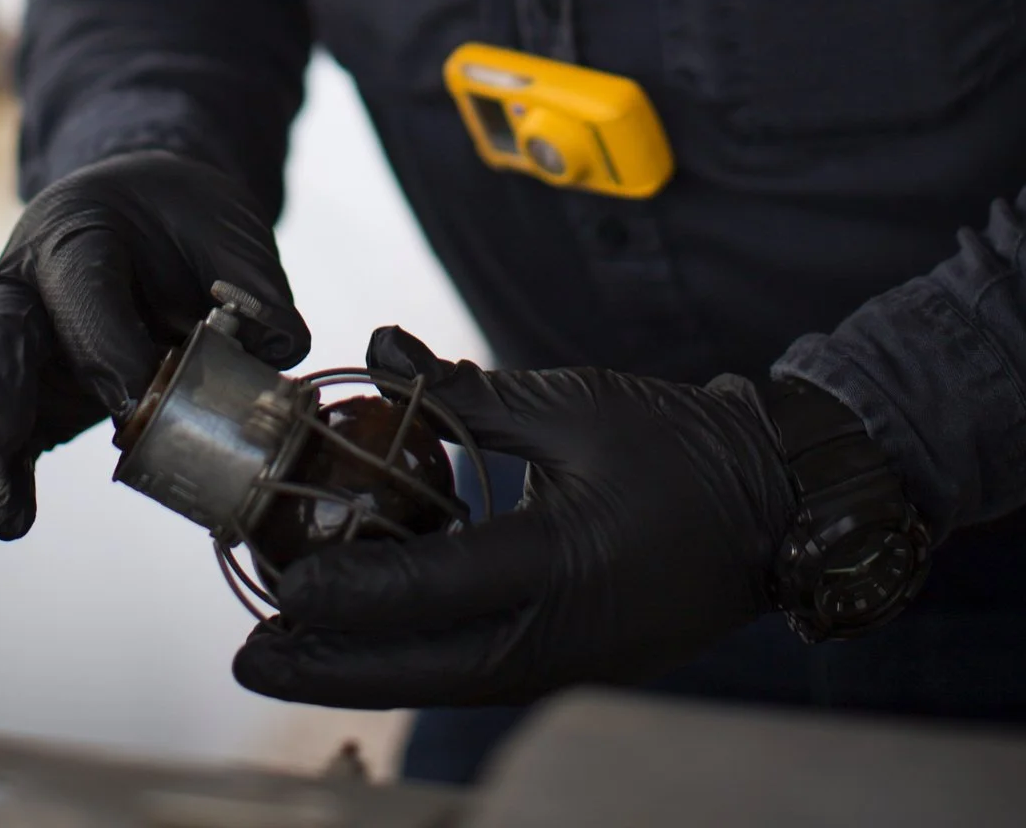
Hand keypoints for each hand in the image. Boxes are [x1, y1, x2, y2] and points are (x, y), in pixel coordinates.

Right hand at [0, 150, 307, 539]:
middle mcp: (29, 279)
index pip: (81, 286)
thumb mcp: (227, 232)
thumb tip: (279, 348)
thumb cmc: (189, 225)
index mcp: (79, 228)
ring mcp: (17, 336)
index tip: (135, 402)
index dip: (105, 344)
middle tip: (0, 432)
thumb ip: (254, 286)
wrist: (155, 218)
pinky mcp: (22, 388)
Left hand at [234, 327, 795, 707]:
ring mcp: (566, 662)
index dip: (346, 591)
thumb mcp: (576, 404)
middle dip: (328, 669)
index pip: (429, 589)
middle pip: (419, 670)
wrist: (775, 506)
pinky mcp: (570, 660)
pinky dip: (415, 655)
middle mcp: (556, 636)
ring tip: (289, 648)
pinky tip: (370, 627)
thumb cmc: (681, 446)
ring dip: (364, 668)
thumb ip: (469, 391)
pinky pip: (475, 668)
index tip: (279, 582)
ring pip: (441, 680)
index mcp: (560, 567)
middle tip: (250, 659)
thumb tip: (382, 347)